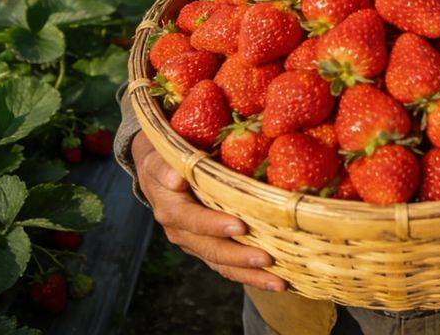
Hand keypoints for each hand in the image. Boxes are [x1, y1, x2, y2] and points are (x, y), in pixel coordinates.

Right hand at [132, 130, 285, 291]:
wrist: (160, 171)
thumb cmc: (166, 157)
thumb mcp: (161, 156)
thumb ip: (166, 167)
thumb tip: (177, 180)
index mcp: (171, 209)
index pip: (193, 220)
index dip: (215, 225)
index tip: (240, 226)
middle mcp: (182, 232)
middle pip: (212, 250)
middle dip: (240, 257)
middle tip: (267, 259)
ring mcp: (196, 243)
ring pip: (223, 264)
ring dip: (250, 275)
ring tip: (279, 282)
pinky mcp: (208, 247)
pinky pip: (229, 266)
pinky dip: (250, 275)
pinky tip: (276, 280)